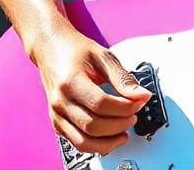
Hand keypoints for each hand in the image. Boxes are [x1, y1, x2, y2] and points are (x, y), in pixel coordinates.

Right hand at [28, 23, 150, 154]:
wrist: (50, 48)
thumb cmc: (75, 50)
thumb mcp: (103, 56)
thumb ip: (123, 78)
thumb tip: (142, 96)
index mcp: (71, 81)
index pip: (101, 104)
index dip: (124, 107)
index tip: (139, 103)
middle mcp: (60, 101)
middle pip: (93, 126)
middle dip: (119, 125)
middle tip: (134, 115)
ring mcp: (56, 114)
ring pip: (84, 142)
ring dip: (109, 142)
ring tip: (125, 131)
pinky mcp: (57, 123)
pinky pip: (77, 143)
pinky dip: (96, 145)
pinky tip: (110, 137)